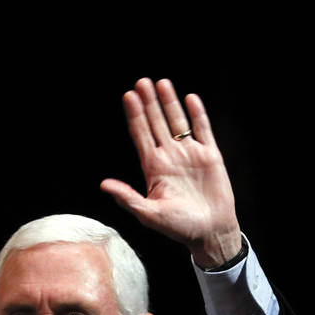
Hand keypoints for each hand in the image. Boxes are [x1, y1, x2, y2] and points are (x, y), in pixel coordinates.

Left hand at [101, 77, 242, 268]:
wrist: (210, 232)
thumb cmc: (179, 228)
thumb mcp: (149, 214)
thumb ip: (128, 198)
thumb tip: (103, 184)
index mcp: (154, 169)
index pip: (141, 136)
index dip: (134, 116)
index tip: (128, 96)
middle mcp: (170, 157)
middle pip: (156, 123)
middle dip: (149, 103)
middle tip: (141, 82)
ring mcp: (190, 154)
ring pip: (177, 122)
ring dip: (169, 102)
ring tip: (161, 83)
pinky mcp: (210, 155)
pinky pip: (203, 129)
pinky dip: (197, 114)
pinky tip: (189, 98)